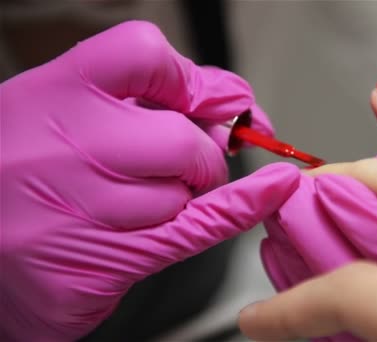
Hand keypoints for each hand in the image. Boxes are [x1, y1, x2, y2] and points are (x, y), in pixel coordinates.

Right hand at [0, 21, 297, 339]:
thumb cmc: (16, 182)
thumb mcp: (55, 118)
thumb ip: (132, 102)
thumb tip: (222, 100)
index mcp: (49, 96)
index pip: (142, 55)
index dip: (189, 77)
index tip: (208, 98)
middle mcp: (61, 148)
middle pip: (181, 137)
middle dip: (200, 154)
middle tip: (188, 163)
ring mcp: (79, 209)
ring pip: (183, 193)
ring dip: (182, 197)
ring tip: (141, 202)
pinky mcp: (100, 263)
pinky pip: (195, 228)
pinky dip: (244, 206)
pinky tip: (273, 190)